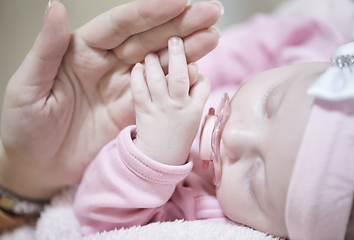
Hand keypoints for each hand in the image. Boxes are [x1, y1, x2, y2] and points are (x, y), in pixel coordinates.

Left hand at [0, 0, 221, 198]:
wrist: (38, 168)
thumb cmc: (25, 127)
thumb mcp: (28, 87)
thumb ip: (47, 49)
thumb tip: (56, 6)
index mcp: (81, 51)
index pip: (121, 24)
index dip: (150, 12)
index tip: (179, 1)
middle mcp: (107, 64)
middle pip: (148, 38)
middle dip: (180, 25)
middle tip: (210, 12)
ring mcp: (123, 87)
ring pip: (160, 63)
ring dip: (187, 49)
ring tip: (212, 35)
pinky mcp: (133, 110)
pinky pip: (160, 92)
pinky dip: (180, 81)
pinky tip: (198, 68)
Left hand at [131, 37, 210, 165]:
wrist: (160, 159)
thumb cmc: (178, 136)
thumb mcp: (194, 118)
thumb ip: (194, 94)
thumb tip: (191, 68)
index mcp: (196, 109)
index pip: (203, 83)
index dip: (198, 73)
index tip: (191, 68)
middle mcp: (180, 107)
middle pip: (180, 76)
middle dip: (178, 54)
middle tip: (174, 39)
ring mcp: (161, 109)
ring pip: (159, 80)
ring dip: (155, 63)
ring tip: (152, 54)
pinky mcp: (144, 112)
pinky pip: (139, 91)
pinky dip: (138, 77)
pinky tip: (138, 67)